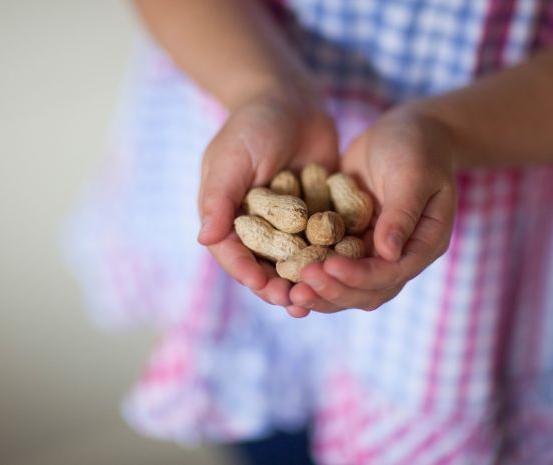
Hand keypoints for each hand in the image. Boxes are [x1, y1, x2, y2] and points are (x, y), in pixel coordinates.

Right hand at [197, 89, 338, 314]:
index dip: (247, 273)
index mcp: (228, 216)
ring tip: (320, 299)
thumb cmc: (253, 124)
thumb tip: (205, 239)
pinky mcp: (316, 215)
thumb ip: (218, 196)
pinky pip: (323, 241)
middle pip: (265, 265)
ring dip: (306, 280)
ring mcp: (289, 222)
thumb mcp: (232, 157)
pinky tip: (347, 270)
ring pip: (296, 260)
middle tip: (295, 304)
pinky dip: (331, 257)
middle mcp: (257, 225)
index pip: (233, 253)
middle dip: (279, 287)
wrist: (291, 100)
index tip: (264, 288)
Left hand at [289, 103, 456, 312]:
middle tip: (300, 288)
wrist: (405, 131)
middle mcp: (399, 257)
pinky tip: (284, 275)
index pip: (392, 274)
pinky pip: (330, 263)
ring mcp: (374, 252)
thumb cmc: (417, 146)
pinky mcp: (351, 241)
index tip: (329, 266)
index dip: (360, 276)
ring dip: (320, 292)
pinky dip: (310, 272)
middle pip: (367, 291)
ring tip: (289, 292)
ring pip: (347, 286)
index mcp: (424, 245)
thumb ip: (402, 213)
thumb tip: (389, 253)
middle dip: (333, 291)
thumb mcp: (412, 174)